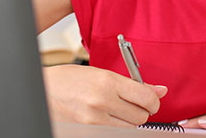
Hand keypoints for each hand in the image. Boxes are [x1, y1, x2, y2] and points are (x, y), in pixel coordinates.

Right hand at [42, 64, 167, 126]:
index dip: (153, 100)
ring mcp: (95, 121)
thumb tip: (160, 91)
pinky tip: (108, 118)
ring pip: (131, 128)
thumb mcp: (102, 73)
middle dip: (140, 110)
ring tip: (115, 109)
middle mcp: (102, 101)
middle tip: (130, 103)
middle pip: (141, 117)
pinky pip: (116, 134)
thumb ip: (133, 83)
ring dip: (128, 121)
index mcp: (108, 81)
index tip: (151, 99)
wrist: (45, 91)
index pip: (146, 98)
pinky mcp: (89, 132)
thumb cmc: (71, 79)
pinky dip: (117, 128)